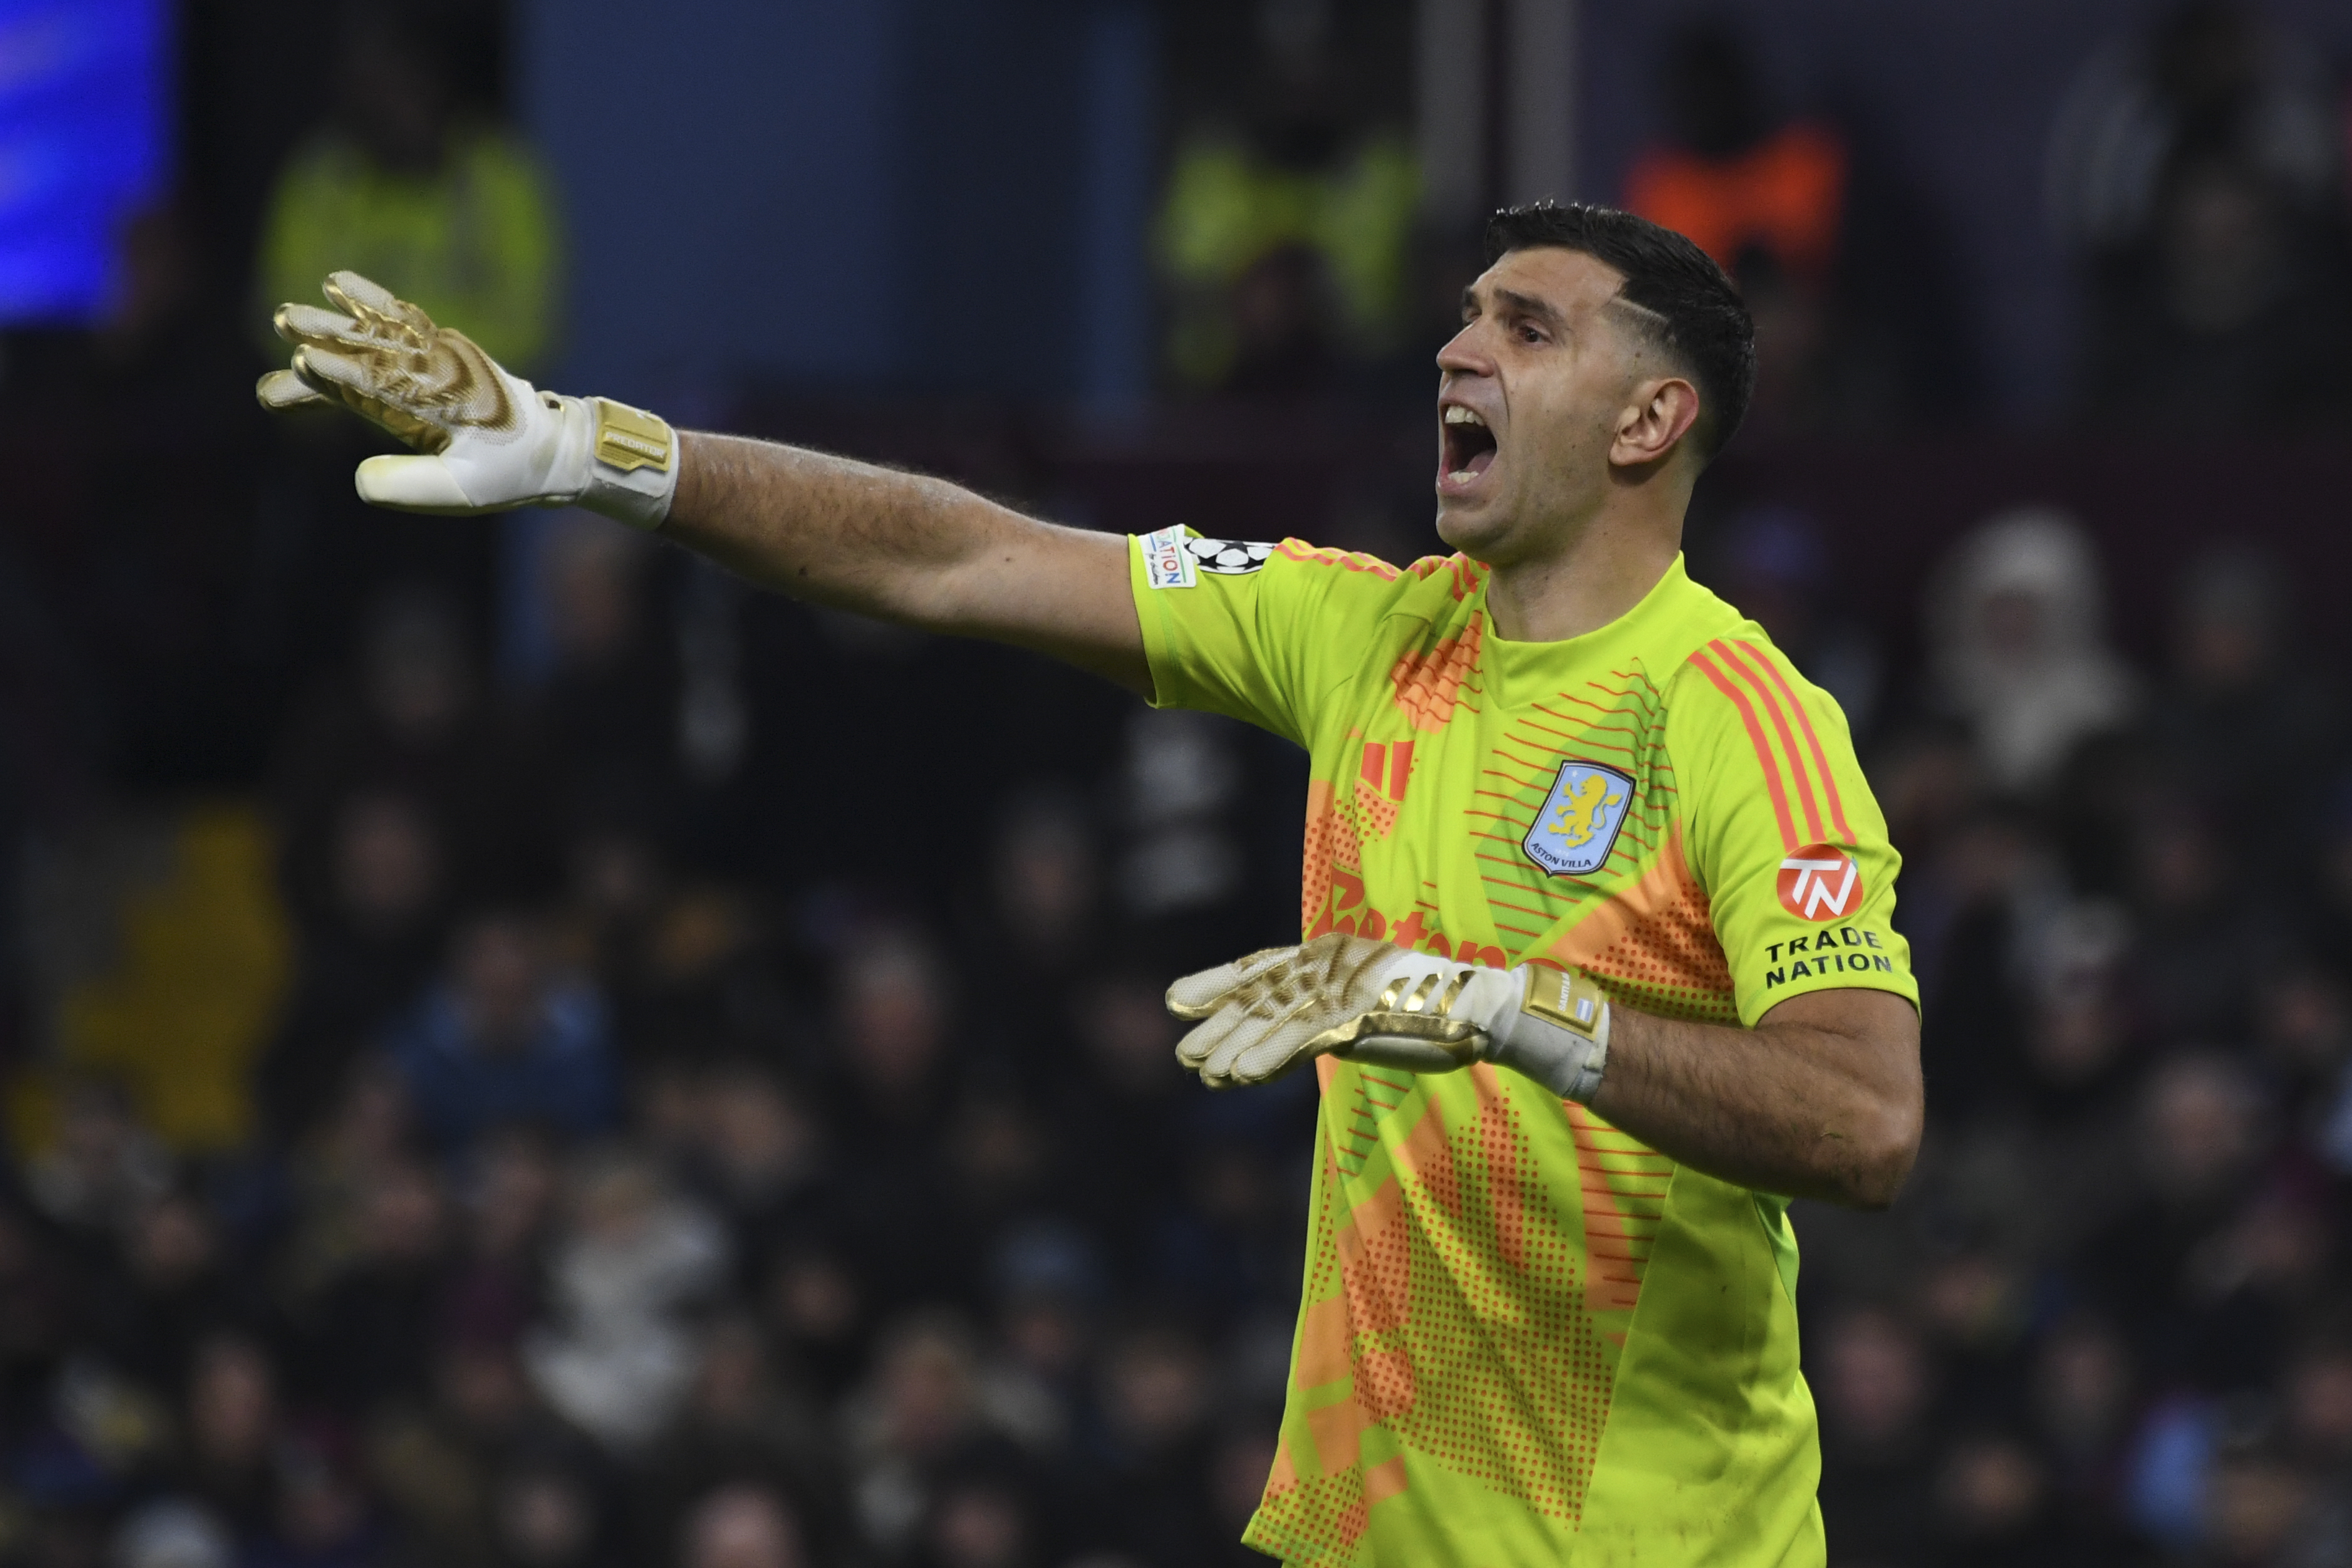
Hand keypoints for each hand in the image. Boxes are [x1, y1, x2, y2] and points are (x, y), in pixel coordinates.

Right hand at [256, 271, 678, 527]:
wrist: (553, 447)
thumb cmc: (506, 475)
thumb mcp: (462, 492)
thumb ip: (410, 487)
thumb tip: (360, 479)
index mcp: (442, 409)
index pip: (383, 389)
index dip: (343, 377)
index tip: (304, 365)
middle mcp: (441, 374)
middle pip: (375, 350)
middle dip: (329, 336)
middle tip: (283, 320)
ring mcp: (444, 356)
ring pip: (384, 330)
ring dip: (339, 319)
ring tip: (291, 311)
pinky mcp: (446, 346)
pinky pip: (404, 317)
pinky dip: (372, 300)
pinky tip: (338, 283)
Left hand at [1166, 932, 1609, 1099]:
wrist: (1481, 1013)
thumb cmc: (1424, 1013)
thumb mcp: (1360, 1014)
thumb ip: (1317, 1022)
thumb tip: (1272, 1048)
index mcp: (1332, 954)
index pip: (1262, 966)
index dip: (1217, 982)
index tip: (1175, 998)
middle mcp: (1332, 963)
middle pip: (1262, 994)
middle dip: (1220, 1022)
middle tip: (1182, 1050)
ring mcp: (1345, 987)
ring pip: (1276, 1016)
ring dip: (1235, 1044)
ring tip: (1199, 1068)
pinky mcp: (1359, 1014)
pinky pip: (1304, 1037)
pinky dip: (1270, 1055)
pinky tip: (1241, 1076)